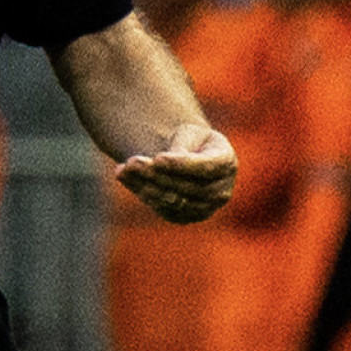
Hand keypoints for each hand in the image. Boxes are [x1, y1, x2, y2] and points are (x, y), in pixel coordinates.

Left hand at [114, 123, 236, 223]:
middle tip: (133, 161)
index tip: (158, 158)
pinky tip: (124, 176)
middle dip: (158, 174)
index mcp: (227, 162)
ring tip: (125, 168)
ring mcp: (205, 208)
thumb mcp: (187, 133)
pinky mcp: (184, 217)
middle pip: (188, 187)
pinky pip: (162, 208)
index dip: (182, 165)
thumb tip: (162, 163)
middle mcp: (221, 191)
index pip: (207, 167)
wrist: (186, 158)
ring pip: (173, 200)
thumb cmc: (189, 140)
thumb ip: (180, 145)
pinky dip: (141, 192)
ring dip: (146, 184)